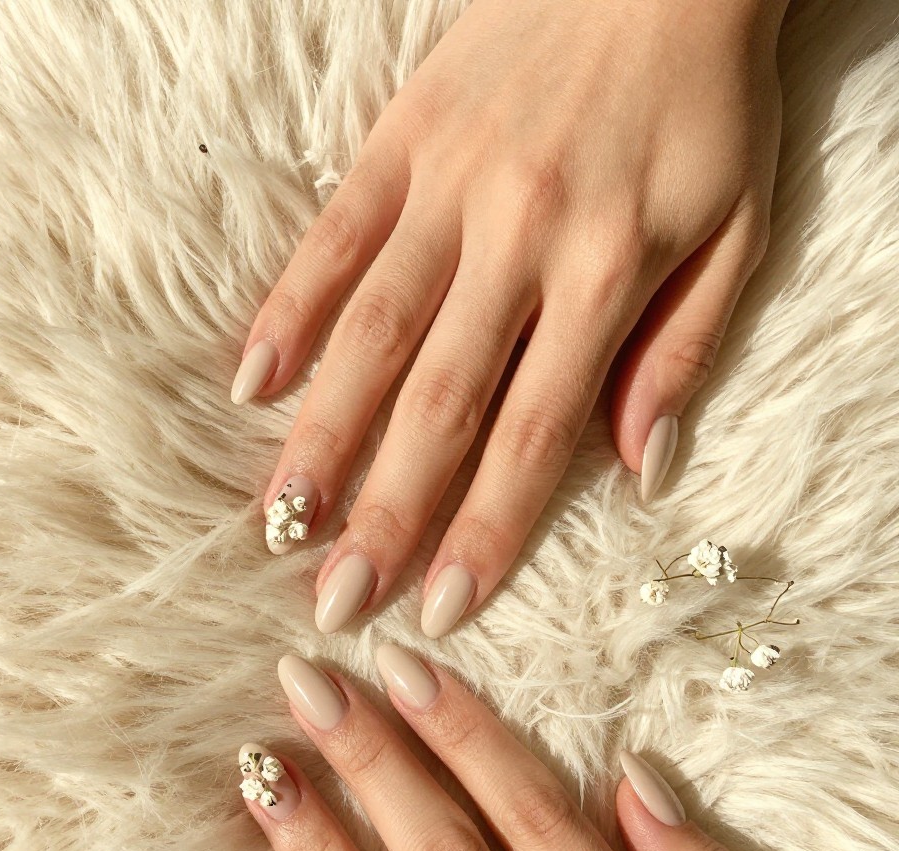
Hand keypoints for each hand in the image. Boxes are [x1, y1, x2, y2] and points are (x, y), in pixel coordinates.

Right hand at [232, 0, 785, 636]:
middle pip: (440, 400)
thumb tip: (637, 470)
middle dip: (386, 510)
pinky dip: (290, 308)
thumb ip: (683, 349)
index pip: (536, 431)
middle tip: (334, 599)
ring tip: (280, 518)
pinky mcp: (401, 140)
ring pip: (374, 330)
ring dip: (322, 434)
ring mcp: (450, 186)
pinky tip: (252, 382)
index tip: (437, 608)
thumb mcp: (737, 228)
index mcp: (608, 269)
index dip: (486, 529)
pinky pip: (335, 234)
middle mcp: (519, 237)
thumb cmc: (704, 103)